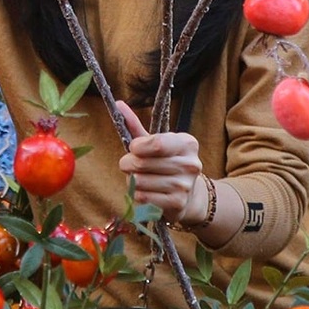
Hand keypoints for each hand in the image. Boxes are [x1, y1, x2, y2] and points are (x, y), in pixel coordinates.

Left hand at [116, 102, 206, 225]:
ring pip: (138, 182)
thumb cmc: (167, 162)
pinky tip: (146, 191)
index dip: (137, 147)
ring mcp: (184, 186)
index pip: (155, 143)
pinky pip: (142, 197)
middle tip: (130, 165)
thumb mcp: (156, 143)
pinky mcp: (177, 204)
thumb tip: (119, 105)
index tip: (133, 148)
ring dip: (132, 180)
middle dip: (128, 164)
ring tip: (141, 178)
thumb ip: (136, 126)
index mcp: (187, 143)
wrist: (189, 194)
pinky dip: (137, 195)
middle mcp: (190, 164)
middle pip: (142, 163)